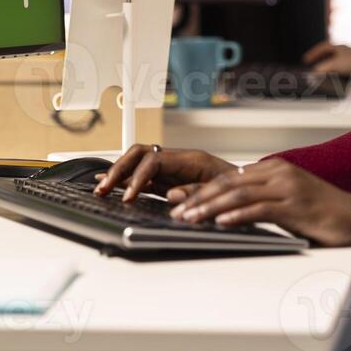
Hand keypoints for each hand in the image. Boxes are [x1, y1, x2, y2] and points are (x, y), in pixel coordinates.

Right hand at [93, 144, 236, 202]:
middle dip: (119, 169)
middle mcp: (178, 160)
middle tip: (104, 187)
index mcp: (191, 159)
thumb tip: (171, 194)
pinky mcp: (169, 181)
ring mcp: (172, 170)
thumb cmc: (239, 192)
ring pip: (137, 162)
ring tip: (101, 187)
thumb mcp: (222, 195)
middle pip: (139, 154)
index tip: (128, 196)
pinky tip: (110, 186)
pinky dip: (125, 181)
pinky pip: (142, 177)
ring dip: (118, 173)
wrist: (250, 192)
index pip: (153, 161)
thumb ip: (196, 193)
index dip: (137, 178)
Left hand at [169, 157, 350, 247]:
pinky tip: (220, 222)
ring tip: (189, 218)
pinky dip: (236, 215)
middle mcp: (278, 173)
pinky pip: (259, 209)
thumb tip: (230, 210)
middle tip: (176, 211)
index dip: (201, 188)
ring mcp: (287, 188)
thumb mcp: (288, 201)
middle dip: (198, 198)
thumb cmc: (323, 214)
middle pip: (227, 182)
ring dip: (209, 208)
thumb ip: (263, 199)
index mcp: (274, 168)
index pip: (228, 177)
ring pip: (237, 194)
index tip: (179, 201)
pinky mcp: (294, 206)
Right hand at [303, 40, 350, 76]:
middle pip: (327, 54)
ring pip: (333, 62)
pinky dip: (332, 73)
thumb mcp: (334, 64)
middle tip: (311, 66)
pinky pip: (338, 70)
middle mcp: (344, 52)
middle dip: (318, 60)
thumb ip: (322, 68)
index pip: (323, 47)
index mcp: (339, 47)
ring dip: (325, 67)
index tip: (306, 59)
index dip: (313, 53)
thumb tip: (314, 73)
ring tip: (318, 73)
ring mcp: (348, 60)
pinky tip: (330, 78)